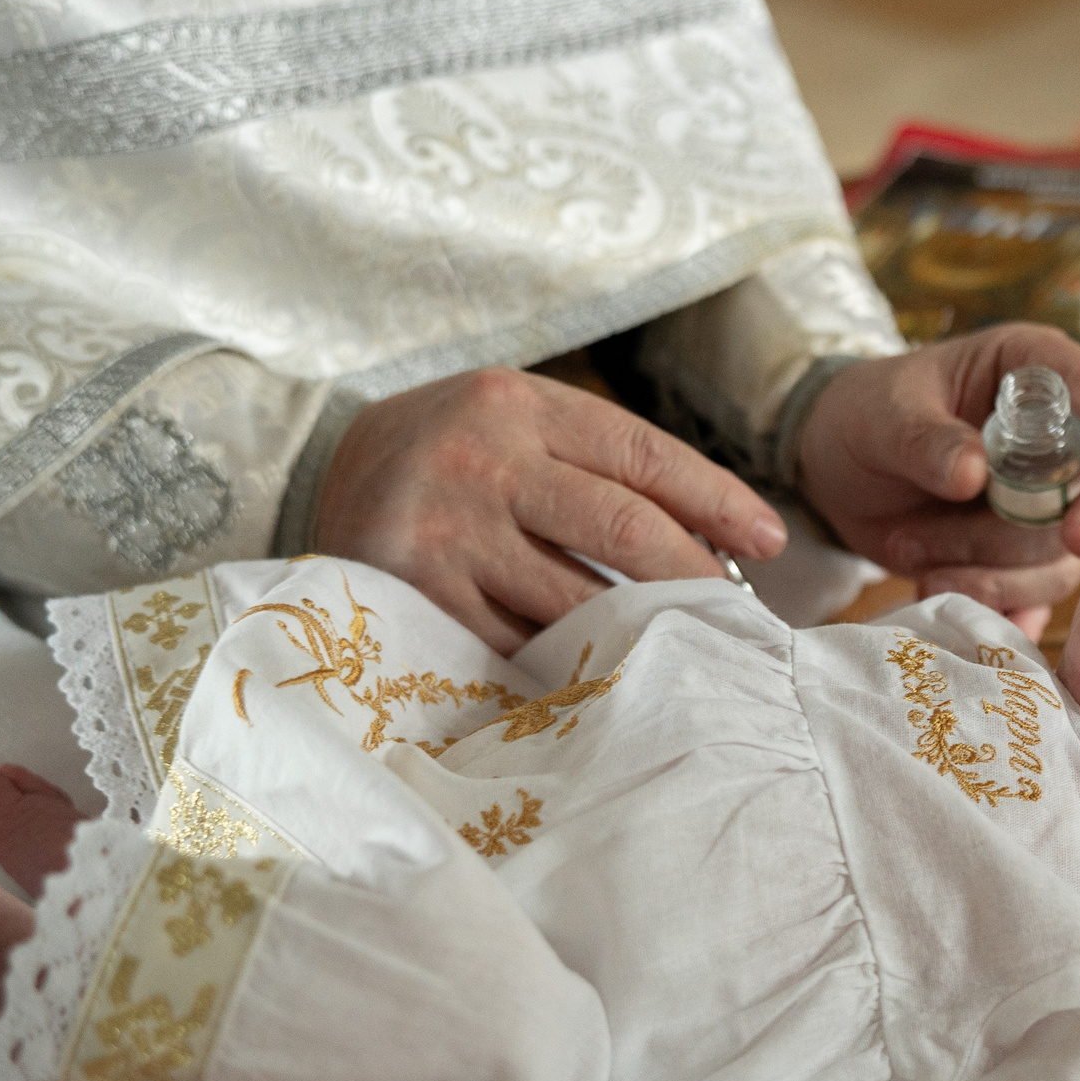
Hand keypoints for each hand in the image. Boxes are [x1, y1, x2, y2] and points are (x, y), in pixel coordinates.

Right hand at [313, 368, 787, 653]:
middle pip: (623, 528)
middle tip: (737, 616)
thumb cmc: (446, 454)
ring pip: (576, 598)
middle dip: (694, 577)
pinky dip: (565, 665)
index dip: (718, 501)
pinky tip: (601, 676)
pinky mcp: (415, 595)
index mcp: (517, 404)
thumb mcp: (510, 423)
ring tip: (685, 651)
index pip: (642, 454)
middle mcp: (482, 458)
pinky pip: (514, 645)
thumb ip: (593, 462)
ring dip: (640, 632)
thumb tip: (713, 538)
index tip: (770, 542)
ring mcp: (445, 530)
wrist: (309, 473)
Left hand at [796, 325, 1079, 636]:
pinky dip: (996, 605)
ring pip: (1063, 552)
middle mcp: (1054, 437)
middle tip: (1074, 542)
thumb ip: (924, 440)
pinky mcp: (1024, 560)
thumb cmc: (865, 417)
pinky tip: (942, 593)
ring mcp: (1044, 504)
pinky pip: (1035, 596)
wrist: (835, 474)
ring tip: (906, 550)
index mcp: (1030, 369)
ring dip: (993, 566)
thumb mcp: (882, 417)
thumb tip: (974, 474)